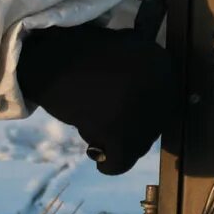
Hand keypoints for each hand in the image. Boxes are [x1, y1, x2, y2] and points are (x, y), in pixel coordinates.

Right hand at [17, 19, 176, 174]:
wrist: (48, 58)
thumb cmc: (82, 54)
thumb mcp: (126, 50)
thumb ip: (147, 75)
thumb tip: (160, 114)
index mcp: (164, 64)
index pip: (165, 107)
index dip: (140, 113)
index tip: (120, 112)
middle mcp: (162, 86)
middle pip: (153, 128)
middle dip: (128, 128)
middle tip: (102, 117)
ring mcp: (142, 110)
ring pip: (138, 147)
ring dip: (115, 140)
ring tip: (90, 120)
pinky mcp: (118, 132)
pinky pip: (121, 162)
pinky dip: (108, 163)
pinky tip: (95, 153)